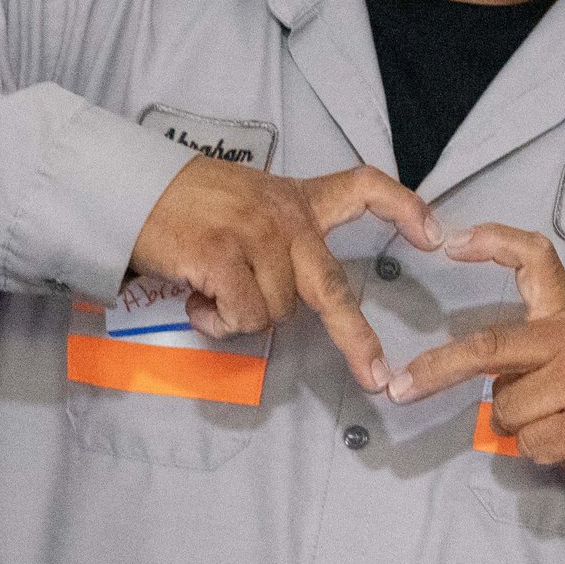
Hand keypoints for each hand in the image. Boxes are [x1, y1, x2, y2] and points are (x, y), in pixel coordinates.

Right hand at [128, 158, 439, 392]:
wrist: (129, 188)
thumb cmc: (189, 204)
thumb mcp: (250, 201)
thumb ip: (284, 235)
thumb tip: (303, 296)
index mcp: (298, 200)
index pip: (365, 186)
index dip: (405, 207)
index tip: (435, 236)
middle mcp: (285, 217)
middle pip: (334, 287)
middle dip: (357, 340)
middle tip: (377, 378)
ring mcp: (255, 237)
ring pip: (277, 313)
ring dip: (243, 315)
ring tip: (212, 286)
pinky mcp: (222, 257)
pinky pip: (241, 317)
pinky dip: (217, 321)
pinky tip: (196, 295)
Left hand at [391, 223, 564, 483]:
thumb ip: (540, 348)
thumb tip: (488, 376)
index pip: (533, 257)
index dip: (491, 242)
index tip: (450, 240)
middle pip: (487, 347)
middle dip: (437, 370)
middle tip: (403, 386)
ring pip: (506, 410)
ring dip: (519, 425)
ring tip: (559, 419)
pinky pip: (530, 444)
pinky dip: (542, 450)